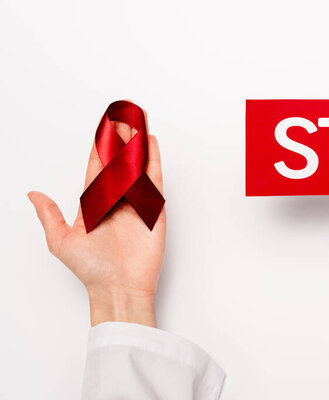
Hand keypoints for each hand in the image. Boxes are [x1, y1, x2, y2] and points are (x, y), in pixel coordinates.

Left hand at [28, 120, 165, 326]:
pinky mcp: (153, 208)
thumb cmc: (91, 268)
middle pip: (118, 161)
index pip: (96, 167)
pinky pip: (152, 178)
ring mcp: (135, 202)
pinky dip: (152, 160)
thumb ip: (49, 215)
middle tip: (122, 117)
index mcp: (94, 203)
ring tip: (136, 122)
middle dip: (120, 139)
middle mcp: (115, 199)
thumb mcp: (60, 241)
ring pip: (136, 165)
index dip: (99, 146)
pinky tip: (150, 144)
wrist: (119, 286)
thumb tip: (33, 194)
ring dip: (136, 144)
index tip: (102, 128)